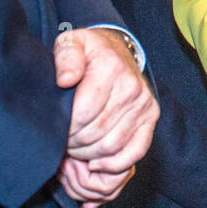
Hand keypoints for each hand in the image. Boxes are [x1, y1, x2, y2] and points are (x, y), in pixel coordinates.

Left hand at [53, 28, 158, 206]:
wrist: (116, 50)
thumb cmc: (89, 52)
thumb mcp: (71, 43)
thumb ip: (65, 57)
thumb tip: (66, 80)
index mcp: (111, 67)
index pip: (83, 113)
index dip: (64, 127)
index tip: (55, 125)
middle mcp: (132, 87)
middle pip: (95, 133)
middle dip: (73, 142)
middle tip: (62, 138)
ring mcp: (144, 103)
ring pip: (111, 146)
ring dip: (87, 154)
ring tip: (74, 146)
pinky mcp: (151, 116)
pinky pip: (136, 151)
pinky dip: (115, 164)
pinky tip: (96, 163)